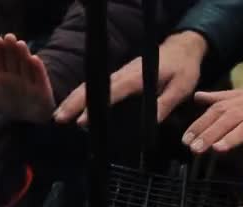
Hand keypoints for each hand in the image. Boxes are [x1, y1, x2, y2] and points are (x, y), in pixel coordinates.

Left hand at [0, 34, 55, 122]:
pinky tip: (34, 59)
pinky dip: (37, 69)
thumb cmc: (9, 103)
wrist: (27, 123)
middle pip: (14, 60)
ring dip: (24, 55)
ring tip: (20, 43)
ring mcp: (30, 81)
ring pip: (26, 66)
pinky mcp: (42, 89)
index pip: (1, 61)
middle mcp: (18, 75)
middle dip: (11, 49)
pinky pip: (39, 79)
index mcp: (5, 74)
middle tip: (9, 37)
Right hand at [54, 31, 206, 125]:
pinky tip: (73, 107)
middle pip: (94, 87)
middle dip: (75, 102)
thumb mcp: (181, 87)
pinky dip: (82, 95)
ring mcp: (119, 74)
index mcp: (137, 77)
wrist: (183, 48)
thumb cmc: (183, 68)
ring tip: (59, 115)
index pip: (112, 92)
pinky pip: (97, 86)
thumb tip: (152, 122)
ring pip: (92, 85)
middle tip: (59, 118)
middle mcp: (124, 74)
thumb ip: (166, 103)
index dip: (95, 106)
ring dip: (74, 99)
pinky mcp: (119, 76)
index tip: (81, 120)